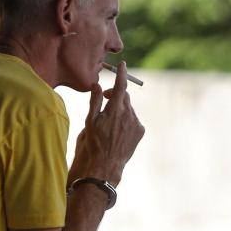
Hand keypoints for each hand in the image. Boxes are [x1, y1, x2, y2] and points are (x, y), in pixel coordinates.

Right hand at [69, 61, 144, 185]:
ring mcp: (136, 123)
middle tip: (106, 100)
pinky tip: (118, 131)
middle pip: (125, 97)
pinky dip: (127, 120)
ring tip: (110, 122)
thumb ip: (95, 101)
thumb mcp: (90, 121)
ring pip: (129, 108)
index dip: (121, 74)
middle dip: (116, 95)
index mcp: (115, 110)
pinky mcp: (140, 131)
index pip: (120, 86)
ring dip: (121, 109)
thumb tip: (98, 85)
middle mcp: (128, 115)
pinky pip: (134, 119)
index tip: (123, 65)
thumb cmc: (94, 143)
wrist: (106, 165)